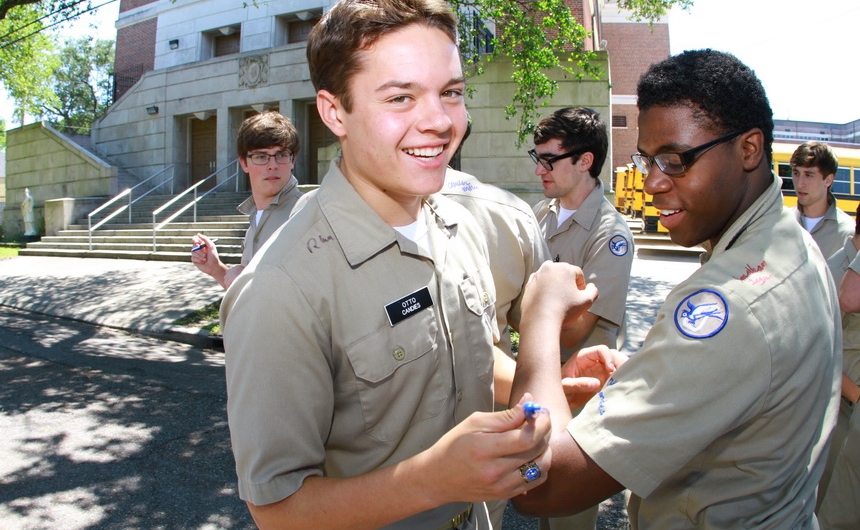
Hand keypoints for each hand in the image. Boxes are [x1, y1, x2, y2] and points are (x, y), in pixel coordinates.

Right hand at [191, 233, 221, 271]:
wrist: (214, 267)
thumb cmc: (214, 256)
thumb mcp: (211, 246)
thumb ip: (205, 239)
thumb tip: (198, 234)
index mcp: (202, 244)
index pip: (195, 239)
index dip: (195, 240)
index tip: (197, 243)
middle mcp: (198, 249)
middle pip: (193, 246)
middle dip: (200, 251)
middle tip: (205, 254)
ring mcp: (195, 254)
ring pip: (193, 252)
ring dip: (200, 256)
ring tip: (205, 259)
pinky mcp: (194, 260)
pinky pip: (193, 258)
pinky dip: (199, 260)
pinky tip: (202, 262)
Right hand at [419, 394, 551, 504]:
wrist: (438, 478)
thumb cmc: (454, 445)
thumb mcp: (474, 423)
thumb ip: (505, 416)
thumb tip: (529, 403)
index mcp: (484, 449)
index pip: (527, 438)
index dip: (541, 424)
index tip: (542, 413)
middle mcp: (495, 471)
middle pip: (536, 451)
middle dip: (545, 432)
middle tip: (541, 421)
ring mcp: (501, 487)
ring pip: (540, 468)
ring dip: (545, 449)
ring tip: (536, 438)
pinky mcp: (505, 495)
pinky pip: (535, 481)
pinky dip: (539, 465)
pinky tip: (530, 455)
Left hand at [522, 262, 597, 329]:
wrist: (540, 321)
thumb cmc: (565, 310)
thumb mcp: (587, 301)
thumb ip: (593, 291)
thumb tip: (591, 286)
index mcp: (564, 268)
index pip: (578, 274)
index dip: (581, 285)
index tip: (578, 297)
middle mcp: (549, 267)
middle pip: (563, 273)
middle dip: (567, 283)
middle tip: (568, 298)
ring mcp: (537, 275)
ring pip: (551, 278)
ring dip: (555, 285)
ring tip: (557, 300)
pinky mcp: (528, 284)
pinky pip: (540, 284)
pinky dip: (544, 289)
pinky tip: (547, 302)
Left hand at [561, 346, 627, 408]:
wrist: (561, 400)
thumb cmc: (560, 389)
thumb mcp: (564, 386)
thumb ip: (576, 384)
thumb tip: (596, 383)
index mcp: (584, 357)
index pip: (601, 350)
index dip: (608, 357)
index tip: (611, 369)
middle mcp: (595, 362)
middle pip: (614, 356)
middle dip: (621, 364)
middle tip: (623, 376)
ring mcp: (602, 372)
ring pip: (619, 367)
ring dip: (624, 373)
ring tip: (624, 383)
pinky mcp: (606, 382)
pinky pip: (618, 379)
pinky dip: (622, 383)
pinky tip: (622, 389)